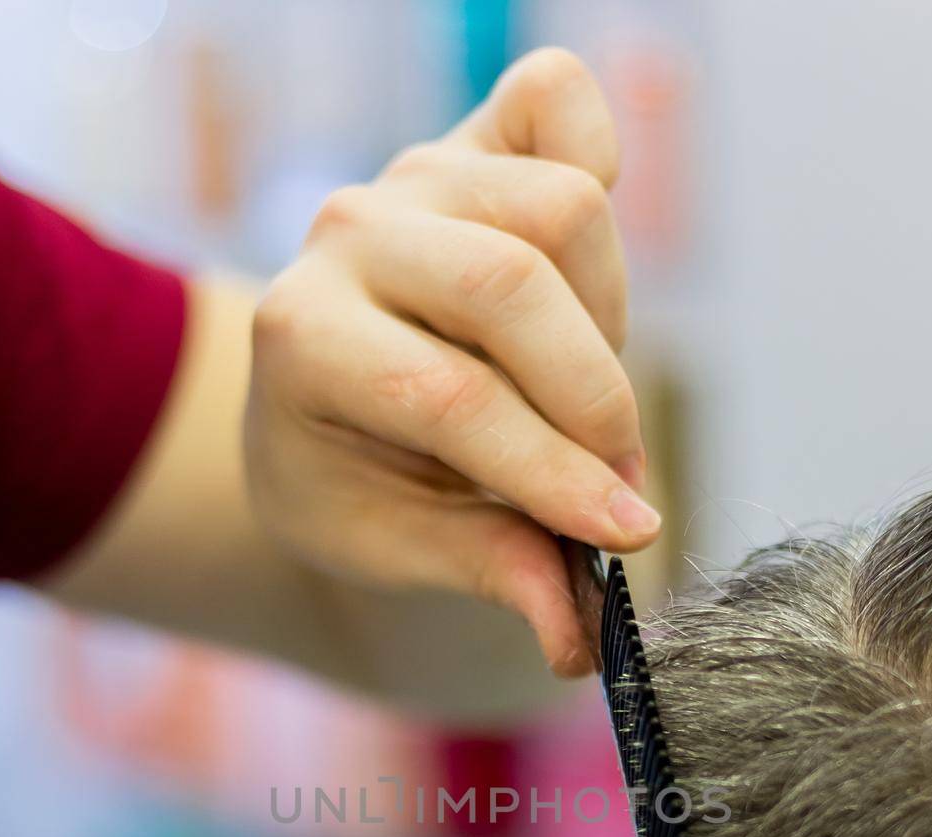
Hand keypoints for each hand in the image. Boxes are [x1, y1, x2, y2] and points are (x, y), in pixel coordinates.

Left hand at [244, 48, 660, 677]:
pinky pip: (560, 102)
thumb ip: (487, 572)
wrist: (316, 401)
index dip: (554, 472)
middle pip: (516, 285)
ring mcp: (414, 178)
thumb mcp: (392, 544)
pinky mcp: (472, 142)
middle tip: (616, 484)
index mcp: (303, 338)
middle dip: (594, 403)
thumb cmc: (351, 479)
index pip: (452, 397)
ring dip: (604, 323)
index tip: (628, 536)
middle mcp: (350, 234)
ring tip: (581, 397)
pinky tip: (587, 270)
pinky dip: (599, 157)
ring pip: (563, 210)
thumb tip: (579, 639)